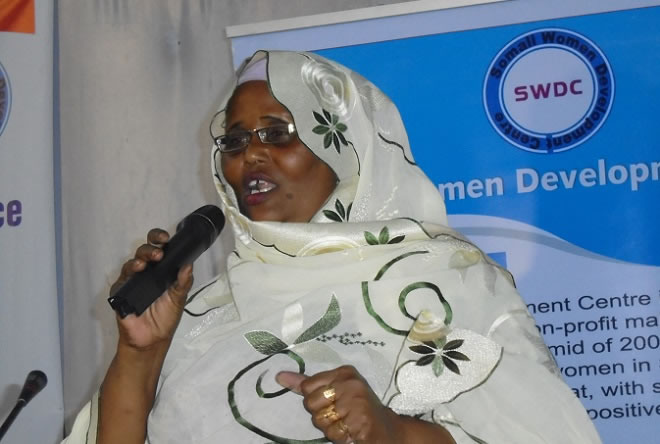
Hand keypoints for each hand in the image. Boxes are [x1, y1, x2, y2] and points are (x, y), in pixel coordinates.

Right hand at [109, 228, 193, 350]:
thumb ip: (183, 282)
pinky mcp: (120, 292)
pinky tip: (135, 272)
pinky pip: (122, 280)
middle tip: (159, 254)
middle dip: (150, 248)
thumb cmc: (165, 318)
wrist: (152, 340)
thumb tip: (189, 265)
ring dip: (139, 259)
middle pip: (144, 252)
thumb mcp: (179, 298)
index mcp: (160, 270)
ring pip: (132, 262)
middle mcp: (146, 272)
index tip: (167, 239)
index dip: (159, 239)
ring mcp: (132, 280)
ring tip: (147, 263)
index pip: (159, 248)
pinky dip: (128, 274)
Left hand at [276, 365, 402, 443]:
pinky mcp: (361, 422)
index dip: (315, 400)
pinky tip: (351, 431)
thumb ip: (306, 384)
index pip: (307, 386)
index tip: (331, 401)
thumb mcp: (334, 389)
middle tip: (339, 414)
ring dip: (330, 428)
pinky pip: (333, 433)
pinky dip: (340, 436)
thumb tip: (279, 377)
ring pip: (320, 420)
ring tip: (345, 423)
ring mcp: (357, 402)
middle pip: (310, 403)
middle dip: (321, 414)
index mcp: (344, 372)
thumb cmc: (357, 407)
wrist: (387, 429)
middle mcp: (350, 384)